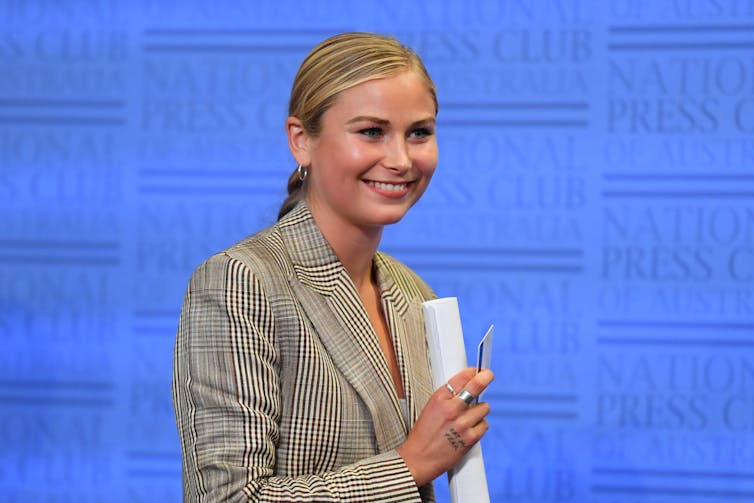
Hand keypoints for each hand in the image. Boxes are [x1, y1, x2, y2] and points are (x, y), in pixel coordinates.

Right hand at [396, 367, 493, 486]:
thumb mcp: (429, 409)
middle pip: (475, 386)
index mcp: (438, 399)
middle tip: (488, 374)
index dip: (471, 372)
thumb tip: (466, 386)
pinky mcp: (470, 438)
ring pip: (483, 407)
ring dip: (480, 410)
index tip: (476, 371)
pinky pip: (484, 424)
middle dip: (485, 377)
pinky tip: (470, 429)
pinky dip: (480, 426)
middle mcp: (450, 409)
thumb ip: (446, 398)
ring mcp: (462, 424)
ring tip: (470, 416)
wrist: (418, 460)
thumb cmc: (422, 435)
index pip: (460, 378)